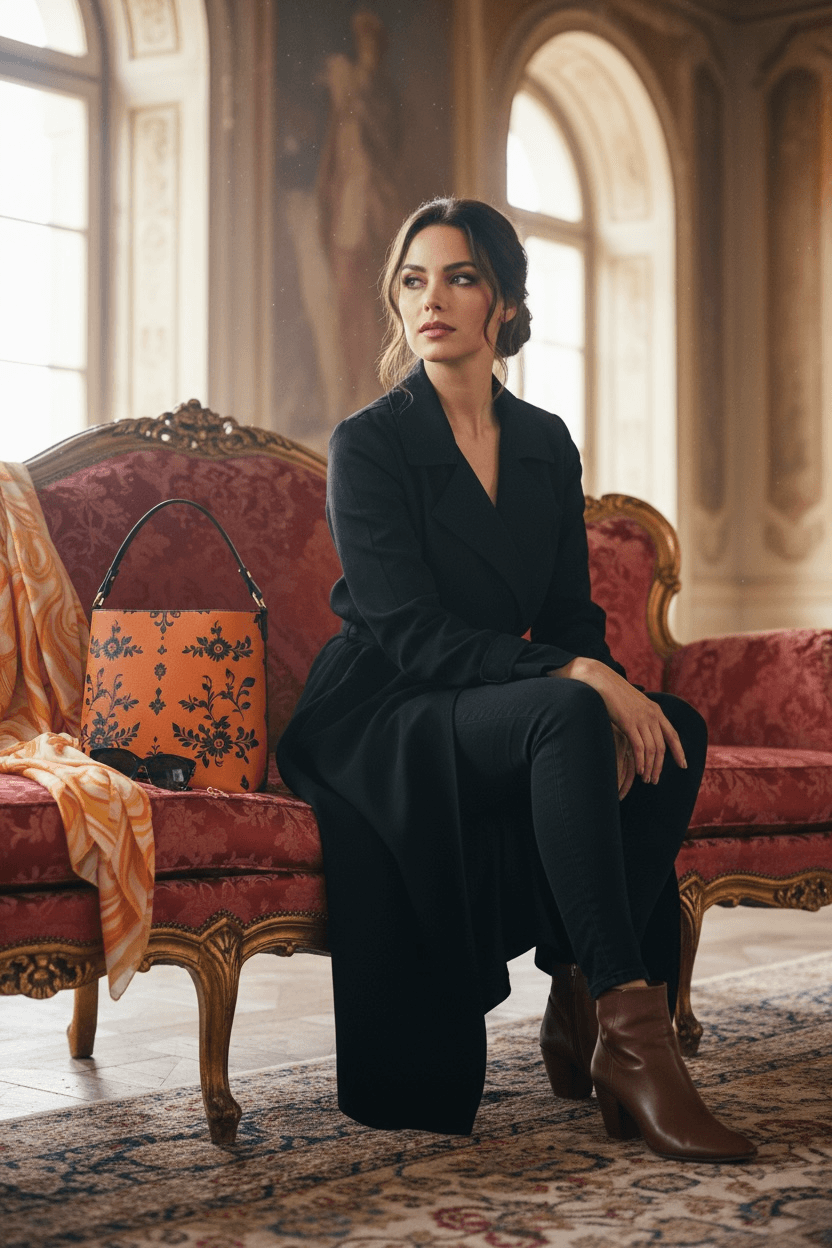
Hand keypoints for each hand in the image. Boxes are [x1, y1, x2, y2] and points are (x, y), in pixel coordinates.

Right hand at [549, 657, 686, 789]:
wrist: (601, 680)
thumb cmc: (614, 694)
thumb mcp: (634, 704)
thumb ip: (642, 716)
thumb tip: (644, 730)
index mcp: (656, 711)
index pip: (672, 735)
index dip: (679, 751)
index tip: (683, 765)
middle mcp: (652, 715)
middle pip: (662, 747)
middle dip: (660, 766)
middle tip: (655, 780)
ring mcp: (641, 719)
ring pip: (652, 749)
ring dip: (651, 767)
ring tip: (647, 780)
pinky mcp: (629, 723)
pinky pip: (639, 747)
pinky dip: (641, 761)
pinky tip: (640, 771)